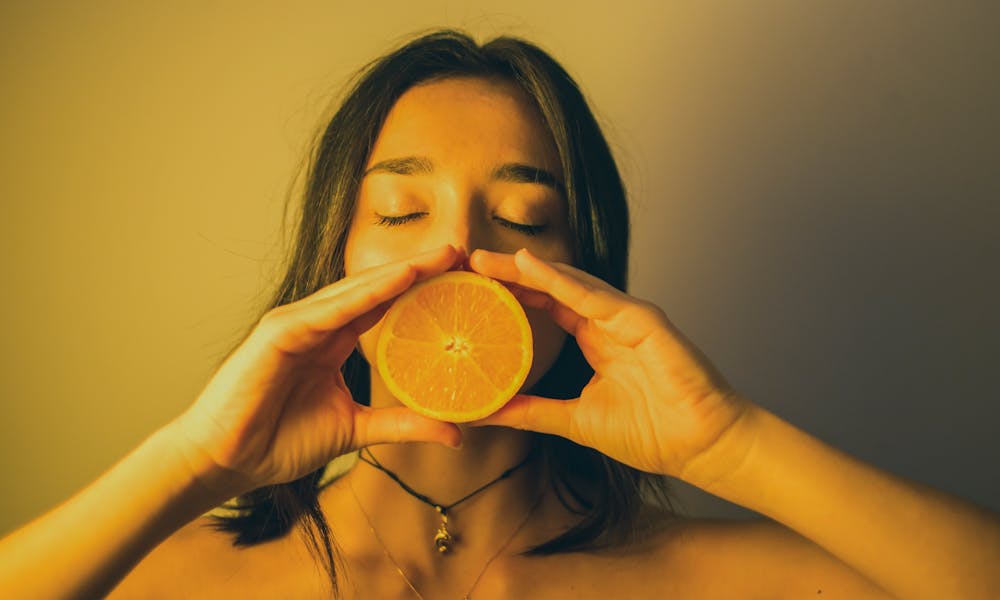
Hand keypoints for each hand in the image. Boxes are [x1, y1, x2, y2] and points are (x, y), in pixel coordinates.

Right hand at [166, 245, 463, 496]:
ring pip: (356, 291)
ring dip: (399, 272)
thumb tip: (456, 434)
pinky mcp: (279, 332)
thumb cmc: (279, 441)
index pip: (386, 305)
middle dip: (419, 269)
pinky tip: (396, 279)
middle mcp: (318, 324)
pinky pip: (329, 309)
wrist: (227, 461)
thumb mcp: (356, 429)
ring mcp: (297, 324)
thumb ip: (403, 424)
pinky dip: (363, 293)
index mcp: (334, 340)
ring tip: (440, 256)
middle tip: (462, 250)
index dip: (423, 289)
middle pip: (376, 289)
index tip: (464, 276)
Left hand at [468, 248, 748, 478]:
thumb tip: (485, 412)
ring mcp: (626, 316)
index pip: (546, 305)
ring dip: (527, 270)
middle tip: (468, 261)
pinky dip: (561, 280)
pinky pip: (595, 297)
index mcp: (596, 338)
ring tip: (488, 260)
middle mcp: (608, 320)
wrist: (700, 447)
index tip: (471, 287)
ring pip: (569, 282)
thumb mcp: (574, 421)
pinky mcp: (644, 320)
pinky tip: (530, 267)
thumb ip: (531, 411)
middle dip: (510, 273)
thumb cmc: (652, 433)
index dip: (510, 294)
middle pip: (551, 286)